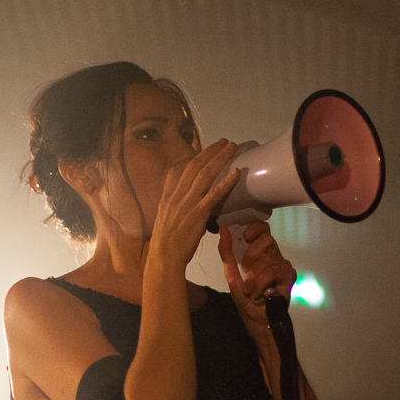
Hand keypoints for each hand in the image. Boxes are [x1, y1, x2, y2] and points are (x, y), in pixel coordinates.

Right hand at [148, 139, 238, 267]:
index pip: (177, 170)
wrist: (164, 257)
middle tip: (224, 142)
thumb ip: (175, 209)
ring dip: (220, 158)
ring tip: (232, 148)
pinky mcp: (198, 213)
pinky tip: (235, 173)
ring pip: (205, 174)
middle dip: (210, 151)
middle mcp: (176, 195)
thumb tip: (186, 207)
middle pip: (194, 165)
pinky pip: (214, 194)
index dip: (190, 157)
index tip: (200, 149)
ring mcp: (187, 203)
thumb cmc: (167, 244)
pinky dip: (225, 182)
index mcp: (167, 197)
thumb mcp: (165, 220)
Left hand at [219, 221, 296, 326]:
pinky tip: (261, 293)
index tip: (245, 236)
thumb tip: (223, 230)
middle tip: (247, 271)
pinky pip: (273, 271)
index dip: (255, 228)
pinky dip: (261, 284)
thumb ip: (226, 252)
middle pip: (266, 239)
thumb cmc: (247, 298)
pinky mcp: (289, 275)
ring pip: (267, 258)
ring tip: (252, 289)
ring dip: (254, 277)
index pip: (262, 229)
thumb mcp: (231, 273)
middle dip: (251, 256)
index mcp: (261, 253)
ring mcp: (282, 265)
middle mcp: (273, 256)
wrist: (257, 319)